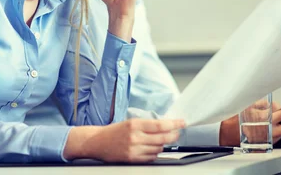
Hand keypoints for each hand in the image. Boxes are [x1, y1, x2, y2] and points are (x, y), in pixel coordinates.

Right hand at [64, 119, 184, 162]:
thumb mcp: (131, 122)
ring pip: (158, 148)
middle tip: (177, 133)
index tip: (182, 122)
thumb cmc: (114, 131)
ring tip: (161, 140)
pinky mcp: (132, 159)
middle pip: (162, 138)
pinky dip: (155, 153)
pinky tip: (152, 148)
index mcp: (135, 124)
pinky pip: (151, 157)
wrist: (97, 142)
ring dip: (163, 144)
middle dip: (173, 135)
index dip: (174, 124)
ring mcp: (134, 149)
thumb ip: (147, 125)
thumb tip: (166, 126)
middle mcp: (135, 137)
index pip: (160, 125)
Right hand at [219, 101, 280, 145]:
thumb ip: (266, 104)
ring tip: (269, 121)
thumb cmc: (237, 117)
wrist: (226, 132)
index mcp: (267, 119)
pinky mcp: (266, 145)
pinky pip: (276, 137)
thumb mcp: (250, 105)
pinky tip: (264, 127)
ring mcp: (269, 139)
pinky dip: (274, 131)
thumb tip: (276, 106)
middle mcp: (270, 131)